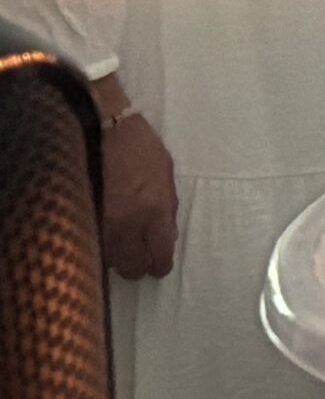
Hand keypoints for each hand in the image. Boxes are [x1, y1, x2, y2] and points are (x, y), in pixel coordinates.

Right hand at [98, 112, 178, 279]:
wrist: (103, 130)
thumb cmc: (140, 148)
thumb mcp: (166, 173)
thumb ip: (168, 207)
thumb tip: (167, 236)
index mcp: (155, 208)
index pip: (160, 252)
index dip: (160, 265)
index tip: (159, 268)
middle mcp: (128, 222)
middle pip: (133, 265)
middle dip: (139, 268)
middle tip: (141, 264)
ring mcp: (101, 222)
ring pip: (110, 261)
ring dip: (118, 261)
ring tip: (123, 253)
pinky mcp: (81, 218)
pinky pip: (93, 247)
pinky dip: (100, 250)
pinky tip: (105, 243)